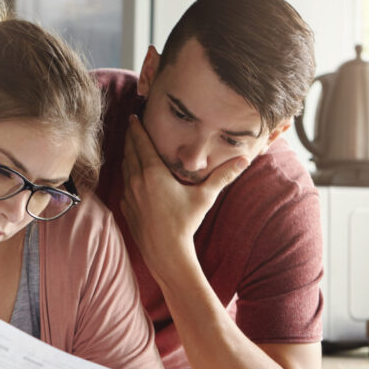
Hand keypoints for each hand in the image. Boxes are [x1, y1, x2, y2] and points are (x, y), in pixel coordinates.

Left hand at [120, 115, 248, 275]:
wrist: (165, 252)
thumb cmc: (185, 223)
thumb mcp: (205, 197)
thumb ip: (223, 176)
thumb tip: (244, 160)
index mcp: (153, 173)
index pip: (141, 143)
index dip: (136, 128)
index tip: (133, 116)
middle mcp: (137, 181)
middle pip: (129, 152)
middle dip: (130, 137)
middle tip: (131, 126)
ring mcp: (129, 194)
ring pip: (125, 168)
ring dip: (127, 155)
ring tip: (131, 147)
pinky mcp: (126, 207)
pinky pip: (124, 185)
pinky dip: (127, 175)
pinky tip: (132, 175)